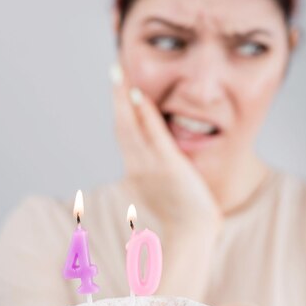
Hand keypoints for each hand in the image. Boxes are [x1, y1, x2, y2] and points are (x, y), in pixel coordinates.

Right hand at [112, 65, 221, 298]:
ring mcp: (150, 166)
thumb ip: (158, 176)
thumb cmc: (183, 219)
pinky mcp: (168, 166)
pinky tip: (139, 95)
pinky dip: (143, 114)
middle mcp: (137, 166)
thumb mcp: (165, 193)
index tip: (120, 90)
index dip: (120, 110)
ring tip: (121, 74)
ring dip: (124, 98)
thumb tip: (158, 166)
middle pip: (122, 124)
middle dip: (117, 96)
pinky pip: (153, 134)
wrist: (190, 235)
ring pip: (131, 125)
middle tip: (115, 70)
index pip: (125, 134)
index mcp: (135, 172)